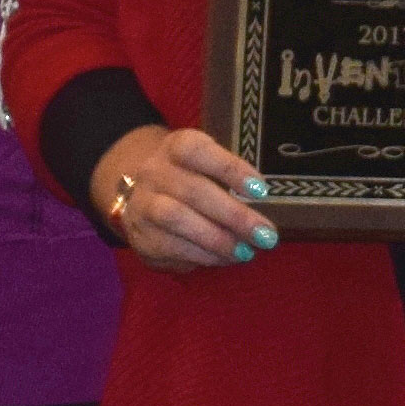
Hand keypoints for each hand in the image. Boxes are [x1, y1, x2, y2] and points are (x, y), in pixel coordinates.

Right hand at [98, 125, 276, 273]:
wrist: (140, 193)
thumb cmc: (189, 175)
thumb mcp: (205, 163)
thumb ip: (229, 177)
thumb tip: (261, 202)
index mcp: (176, 147)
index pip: (199, 151)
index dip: (230, 169)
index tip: (261, 190)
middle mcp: (154, 172)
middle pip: (193, 191)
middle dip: (234, 215)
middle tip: (265, 234)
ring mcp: (142, 204)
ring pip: (177, 220)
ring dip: (217, 239)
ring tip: (246, 251)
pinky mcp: (139, 236)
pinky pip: (170, 247)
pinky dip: (202, 255)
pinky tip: (226, 258)